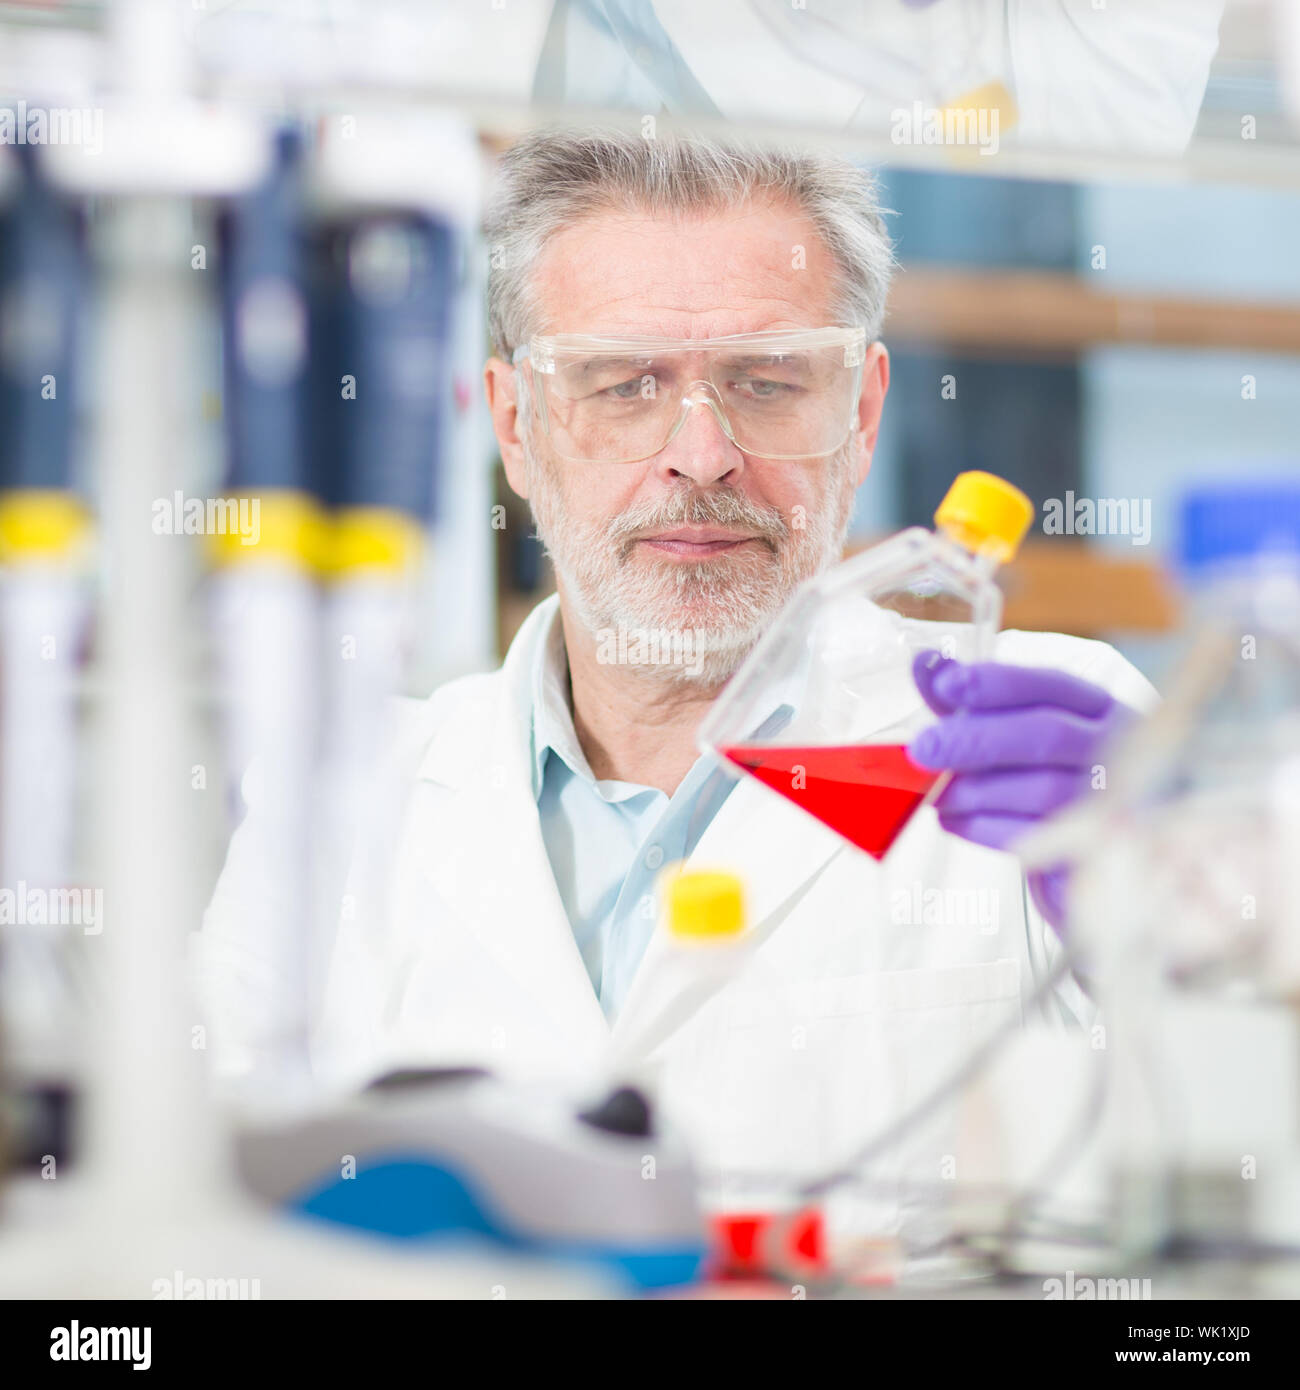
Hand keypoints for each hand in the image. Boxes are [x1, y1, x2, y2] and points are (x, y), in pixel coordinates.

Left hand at [906, 652, 1135, 932]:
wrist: (1090, 852)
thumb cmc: (1042, 774)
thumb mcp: (1011, 726)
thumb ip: (970, 697)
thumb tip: (925, 662)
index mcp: (1096, 707)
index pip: (1050, 684)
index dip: (996, 683)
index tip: (944, 684)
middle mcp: (1112, 748)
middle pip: (1047, 735)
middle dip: (977, 739)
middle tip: (923, 748)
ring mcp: (1111, 800)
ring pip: (1042, 790)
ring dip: (975, 790)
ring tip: (933, 793)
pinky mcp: (1093, 850)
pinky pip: (1036, 837)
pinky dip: (984, 827)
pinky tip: (953, 820)